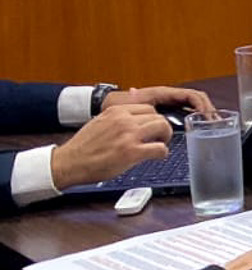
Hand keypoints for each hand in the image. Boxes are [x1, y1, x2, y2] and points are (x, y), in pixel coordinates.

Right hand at [48, 105, 171, 189]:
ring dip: (165, 137)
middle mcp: (123, 119)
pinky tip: (155, 156)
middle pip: (158, 116)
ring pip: (163, 127)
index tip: (153, 127)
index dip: (153, 118)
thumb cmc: (83, 147)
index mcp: (115, 111)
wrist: (69, 162)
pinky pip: (160, 148)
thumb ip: (118, 118)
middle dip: (162, 127)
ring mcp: (128, 135)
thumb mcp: (100, 122)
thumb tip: (135, 115)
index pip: (148, 107)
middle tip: (159, 137)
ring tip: (158, 145)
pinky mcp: (131, 152)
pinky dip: (162, 153)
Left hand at [104, 85, 216, 118]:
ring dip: (204, 115)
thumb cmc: (115, 103)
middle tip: (216, 125)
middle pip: (197, 100)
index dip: (202, 105)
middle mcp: (167, 97)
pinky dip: (195, 120)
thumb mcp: (125, 104)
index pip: (190, 95)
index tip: (208, 116)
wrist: (103, 107)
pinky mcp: (165, 113)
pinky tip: (199, 130)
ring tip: (212, 128)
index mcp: (161, 93)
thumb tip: (134, 92)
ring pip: (193, 107)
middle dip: (209, 111)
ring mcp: (167, 104)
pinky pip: (185, 114)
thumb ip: (132, 99)